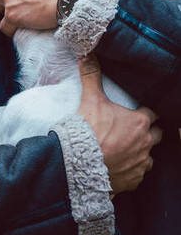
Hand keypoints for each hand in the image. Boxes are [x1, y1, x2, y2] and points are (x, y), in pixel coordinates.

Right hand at [76, 54, 161, 192]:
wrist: (77, 161)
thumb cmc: (86, 129)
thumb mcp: (90, 99)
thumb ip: (91, 76)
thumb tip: (86, 55)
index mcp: (139, 122)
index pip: (152, 114)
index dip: (145, 113)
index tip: (138, 113)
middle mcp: (146, 142)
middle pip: (156, 135)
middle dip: (146, 133)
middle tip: (129, 131)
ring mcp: (141, 163)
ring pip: (148, 156)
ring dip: (139, 152)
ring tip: (122, 150)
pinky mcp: (134, 179)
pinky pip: (138, 175)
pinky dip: (130, 170)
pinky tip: (117, 166)